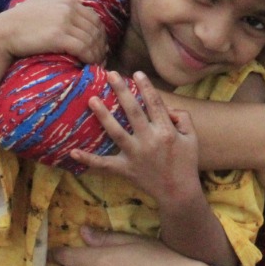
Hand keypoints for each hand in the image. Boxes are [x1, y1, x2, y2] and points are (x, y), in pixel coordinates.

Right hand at [0, 0, 108, 62]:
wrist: (4, 30)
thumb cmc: (21, 16)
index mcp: (68, 0)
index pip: (94, 17)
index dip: (100, 33)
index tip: (100, 45)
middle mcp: (69, 9)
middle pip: (95, 29)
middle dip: (101, 45)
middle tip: (101, 57)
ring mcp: (64, 23)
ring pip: (91, 40)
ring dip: (97, 54)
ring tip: (97, 63)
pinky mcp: (58, 37)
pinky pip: (83, 48)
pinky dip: (90, 58)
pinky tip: (89, 64)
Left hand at [74, 72, 203, 208]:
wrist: (178, 193)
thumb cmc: (186, 162)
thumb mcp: (191, 138)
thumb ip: (183, 118)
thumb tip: (168, 107)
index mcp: (166, 131)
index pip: (154, 104)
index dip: (146, 87)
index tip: (136, 73)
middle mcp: (149, 141)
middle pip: (133, 112)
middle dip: (122, 92)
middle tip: (111, 75)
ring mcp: (135, 155)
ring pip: (116, 132)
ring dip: (103, 115)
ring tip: (92, 100)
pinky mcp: (125, 169)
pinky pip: (105, 164)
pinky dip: (89, 159)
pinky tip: (73, 152)